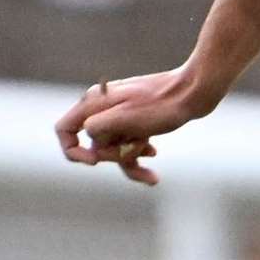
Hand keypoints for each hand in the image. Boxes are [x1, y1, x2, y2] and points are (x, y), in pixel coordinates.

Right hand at [53, 68, 211, 185]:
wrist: (195, 91)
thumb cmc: (162, 105)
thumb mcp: (127, 118)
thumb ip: (98, 127)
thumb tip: (87, 137)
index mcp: (94, 103)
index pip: (64, 130)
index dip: (73, 150)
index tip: (95, 162)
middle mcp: (102, 108)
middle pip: (94, 144)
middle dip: (114, 156)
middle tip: (140, 149)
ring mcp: (118, 115)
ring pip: (113, 149)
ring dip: (130, 161)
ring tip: (152, 168)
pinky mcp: (134, 121)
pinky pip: (127, 145)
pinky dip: (138, 156)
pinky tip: (154, 161)